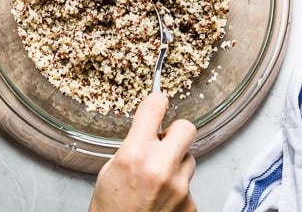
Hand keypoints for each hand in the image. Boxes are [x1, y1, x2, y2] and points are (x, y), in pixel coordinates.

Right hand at [88, 93, 197, 211]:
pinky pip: (189, 185)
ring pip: (190, 158)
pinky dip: (178, 189)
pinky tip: (162, 200)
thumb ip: (133, 147)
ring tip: (157, 181)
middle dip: (175, 132)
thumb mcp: (109, 171)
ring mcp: (180, 187)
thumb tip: (149, 133)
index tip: (158, 101)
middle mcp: (161, 168)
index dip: (157, 100)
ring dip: (177, 164)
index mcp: (135, 155)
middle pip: (187, 127)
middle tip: (164, 142)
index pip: (155, 107)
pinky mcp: (191, 205)